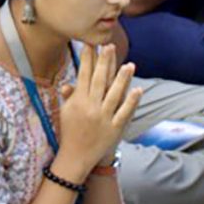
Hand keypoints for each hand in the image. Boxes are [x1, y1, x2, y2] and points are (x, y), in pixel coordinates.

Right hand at [53, 39, 136, 178]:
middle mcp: (90, 107)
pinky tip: (138, 89)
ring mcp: (103, 118)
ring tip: (129, 65)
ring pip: (114, 94)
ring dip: (122, 79)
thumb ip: (70, 97)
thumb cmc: (69, 133)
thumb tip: (69, 83)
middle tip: (109, 45)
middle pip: (99, 80)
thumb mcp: (65, 113)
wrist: (75, 157)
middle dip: (104, 62)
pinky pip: (124, 112)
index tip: (90, 45)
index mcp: (78, 101)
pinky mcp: (114, 128)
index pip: (83, 75)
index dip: (87, 59)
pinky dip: (132, 101)